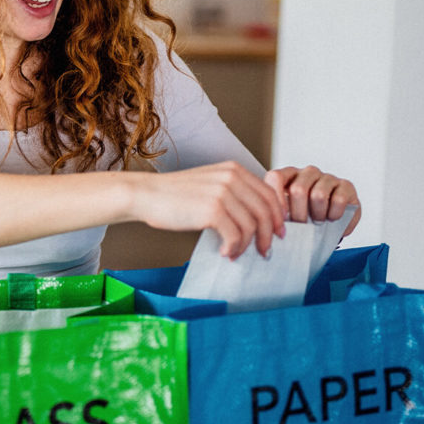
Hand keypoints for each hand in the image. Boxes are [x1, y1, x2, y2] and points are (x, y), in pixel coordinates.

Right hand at [132, 161, 285, 258]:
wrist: (145, 194)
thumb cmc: (173, 194)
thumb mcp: (208, 183)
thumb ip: (232, 192)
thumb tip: (253, 217)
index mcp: (233, 170)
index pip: (268, 194)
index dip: (277, 216)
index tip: (277, 232)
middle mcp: (231, 178)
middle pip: (265, 211)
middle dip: (268, 235)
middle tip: (265, 250)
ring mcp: (223, 193)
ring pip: (251, 226)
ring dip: (247, 245)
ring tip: (236, 253)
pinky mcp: (212, 210)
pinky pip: (235, 236)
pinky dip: (233, 248)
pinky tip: (224, 252)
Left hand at [264, 166, 360, 235]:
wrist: (332, 221)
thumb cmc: (307, 216)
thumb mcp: (290, 213)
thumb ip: (279, 213)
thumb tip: (272, 227)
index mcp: (289, 175)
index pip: (276, 177)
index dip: (277, 199)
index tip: (280, 219)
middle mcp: (308, 173)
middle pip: (298, 189)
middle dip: (298, 214)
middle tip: (301, 225)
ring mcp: (328, 177)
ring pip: (318, 195)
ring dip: (317, 215)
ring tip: (318, 222)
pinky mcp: (346, 185)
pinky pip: (339, 200)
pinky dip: (334, 215)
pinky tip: (332, 219)